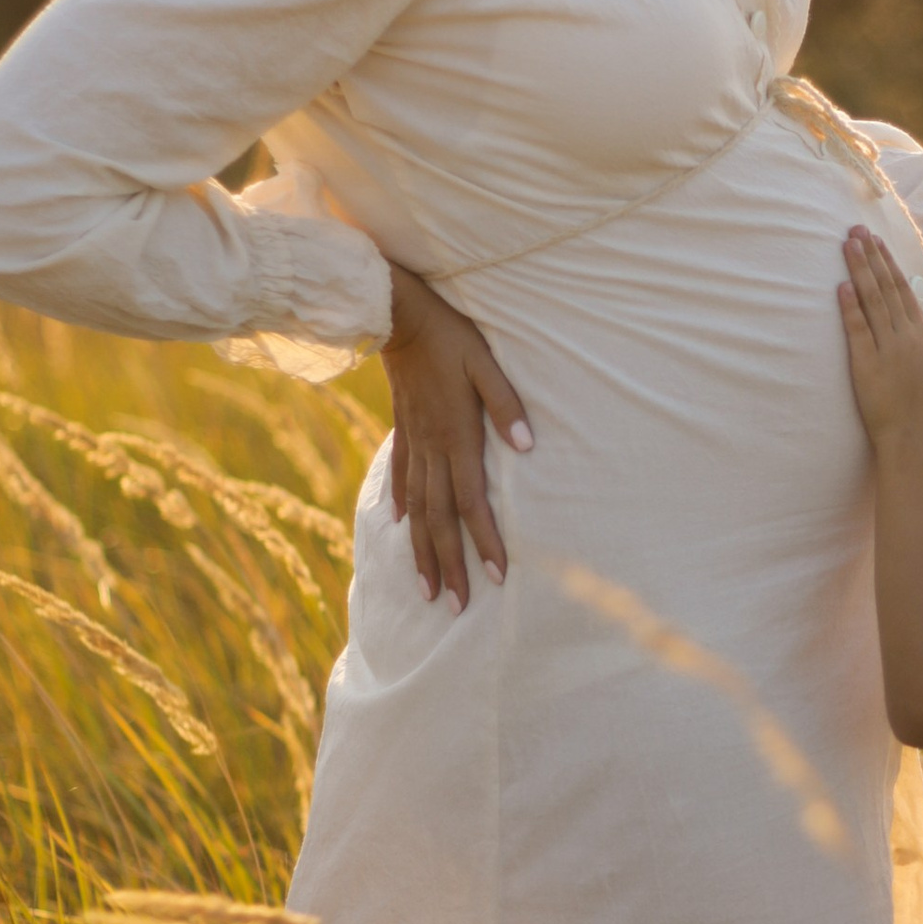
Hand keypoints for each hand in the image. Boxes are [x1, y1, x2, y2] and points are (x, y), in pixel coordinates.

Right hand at [382, 261, 529, 606]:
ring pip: (416, 510)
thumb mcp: (486, 364)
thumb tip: (527, 446)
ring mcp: (413, 443)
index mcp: (456, 437)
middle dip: (451, 566)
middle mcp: (431, 449)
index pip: (472, 502)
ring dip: (423, 552)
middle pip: (440, 519)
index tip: (496, 576)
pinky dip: (401, 506)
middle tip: (456, 607)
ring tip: (427, 589)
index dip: (485, 541)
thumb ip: (505, 405)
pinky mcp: (403, 431)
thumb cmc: (450, 337)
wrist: (395, 315)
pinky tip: (399, 524)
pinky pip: (400, 477)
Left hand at [837, 227, 922, 456]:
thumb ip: (922, 343)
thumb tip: (916, 323)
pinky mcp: (869, 366)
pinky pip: (859, 330)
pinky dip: (851, 306)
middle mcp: (908, 337)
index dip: (889, 264)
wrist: (916, 439)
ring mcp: (890, 350)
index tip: (878, 242)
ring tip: (847, 244)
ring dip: (860, 270)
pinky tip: (842, 285)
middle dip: (872, 256)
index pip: (905, 290)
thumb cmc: (920, 411)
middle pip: (888, 288)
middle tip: (857, 229)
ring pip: (874, 301)